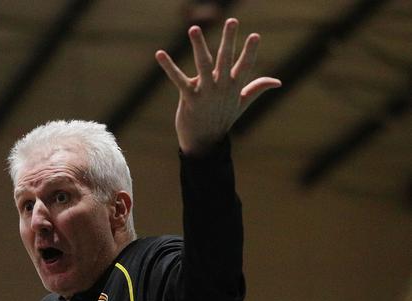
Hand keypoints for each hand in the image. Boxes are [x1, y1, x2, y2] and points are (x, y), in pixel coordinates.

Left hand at [156, 18, 280, 154]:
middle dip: (229, 40)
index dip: (250, 51)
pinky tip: (160, 54)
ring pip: (203, 65)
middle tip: (232, 20)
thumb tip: (278, 81)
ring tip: (194, 28)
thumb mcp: (242, 104)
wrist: (204, 142)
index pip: (245, 65)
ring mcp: (205, 92)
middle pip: (225, 60)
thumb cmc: (222, 120)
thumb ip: (257, 88)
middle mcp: (221, 88)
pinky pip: (178, 79)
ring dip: (199, 46)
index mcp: (234, 87)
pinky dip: (168, 66)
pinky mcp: (189, 97)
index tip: (255, 35)